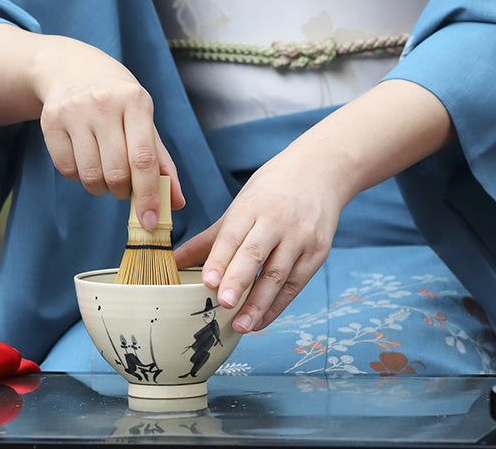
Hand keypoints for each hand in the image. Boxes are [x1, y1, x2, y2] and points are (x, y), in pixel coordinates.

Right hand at [34, 36, 184, 226]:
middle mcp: (103, 104)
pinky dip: (79, 175)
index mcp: (135, 101)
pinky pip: (66, 169)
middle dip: (124, 191)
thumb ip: (161, 162)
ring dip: (101, 187)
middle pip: (116, 172)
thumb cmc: (118, 101)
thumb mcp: (144, 121)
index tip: (151, 221)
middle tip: (125, 186)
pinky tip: (85, 158)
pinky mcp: (50, 121)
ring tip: (105, 172)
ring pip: (90, 175)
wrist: (72, 69)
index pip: (143, 158)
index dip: (149, 194)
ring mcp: (73, 111)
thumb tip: (176, 203)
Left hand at [174, 80, 452, 333]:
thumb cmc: (272, 190)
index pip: (234, 235)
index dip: (220, 259)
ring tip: (242, 325)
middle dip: (239, 279)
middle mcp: (278, 222)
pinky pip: (296, 283)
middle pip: (256, 254)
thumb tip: (174, 262)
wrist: (321, 170)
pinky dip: (278, 305)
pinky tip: (261, 321)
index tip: (207, 281)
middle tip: (223, 303)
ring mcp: (301, 237)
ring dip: (260, 303)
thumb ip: (209, 239)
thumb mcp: (240, 206)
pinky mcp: (318, 251)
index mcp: (252, 207)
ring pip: (279, 274)